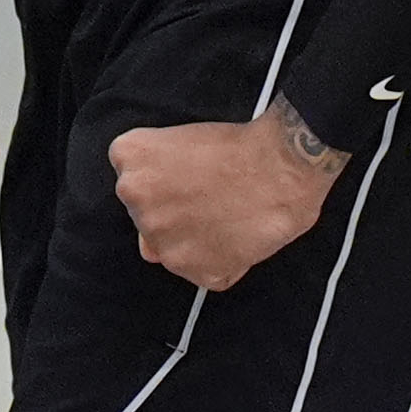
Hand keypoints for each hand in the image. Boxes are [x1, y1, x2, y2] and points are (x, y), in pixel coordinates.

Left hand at [108, 106, 344, 291]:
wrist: (281, 167)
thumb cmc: (239, 147)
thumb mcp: (179, 139)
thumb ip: (153, 175)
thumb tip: (153, 226)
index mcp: (129, 157)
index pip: (134, 178)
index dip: (164, 180)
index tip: (188, 175)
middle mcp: (135, 199)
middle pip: (147, 215)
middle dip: (174, 211)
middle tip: (209, 197)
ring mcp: (162, 240)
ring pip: (171, 248)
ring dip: (194, 240)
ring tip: (226, 217)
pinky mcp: (195, 271)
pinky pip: (201, 272)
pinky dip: (219, 263)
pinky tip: (237, 237)